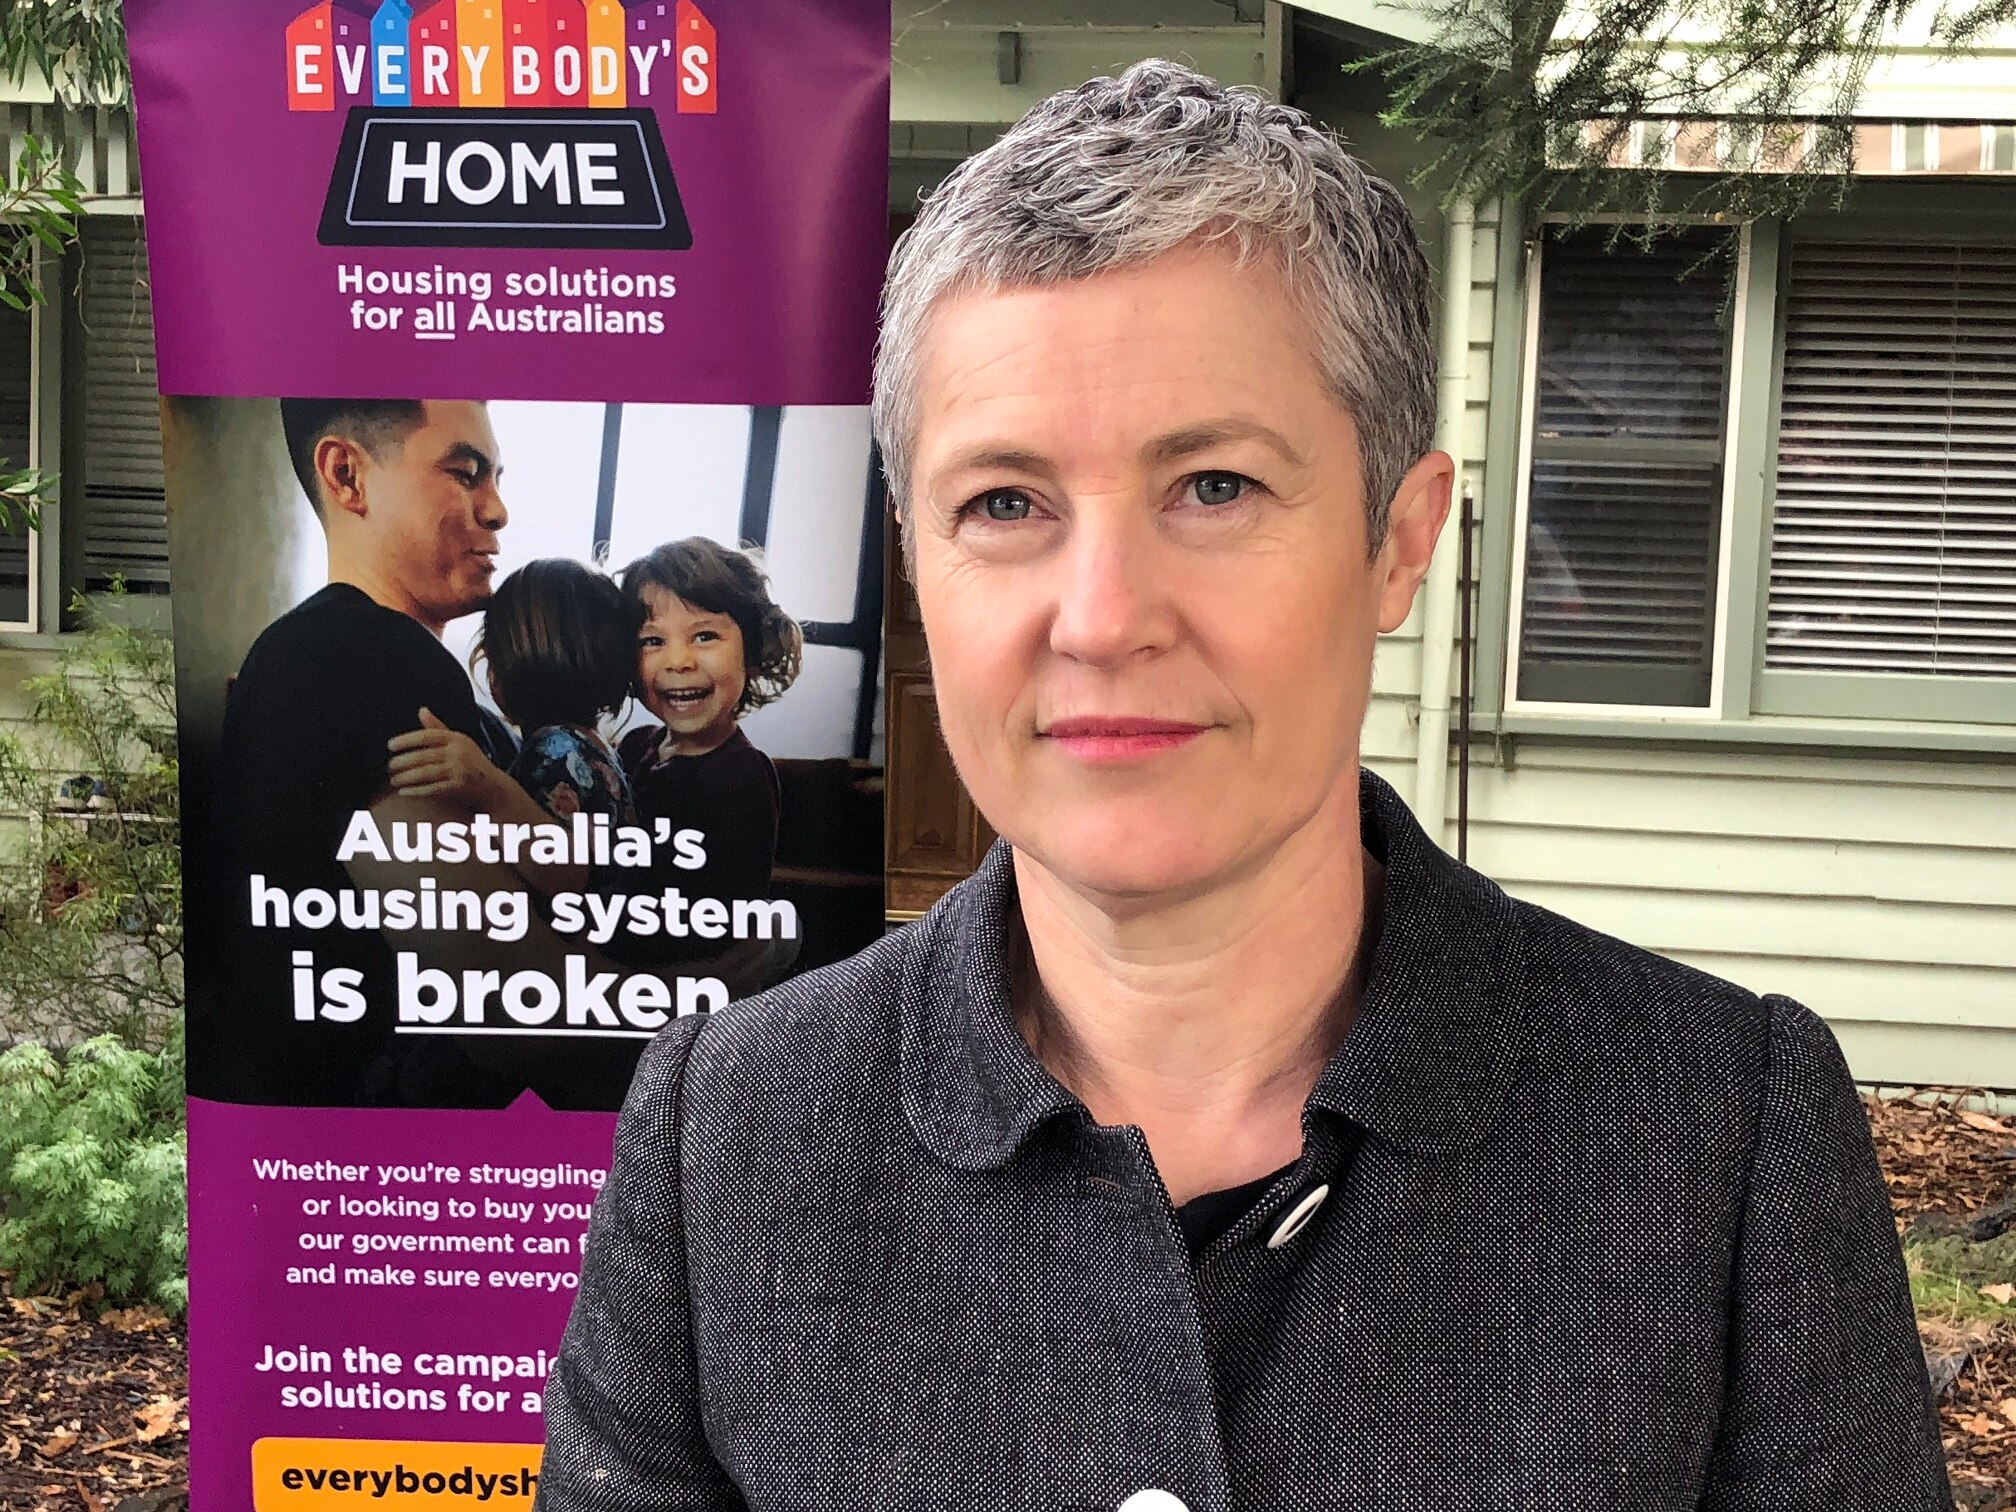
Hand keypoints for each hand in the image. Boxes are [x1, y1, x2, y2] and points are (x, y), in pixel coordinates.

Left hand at [388, 708, 504, 805]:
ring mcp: (459, 770)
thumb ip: (438, 728)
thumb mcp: (459, 741)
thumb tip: (421, 710)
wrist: (493, 786)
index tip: (390, 745)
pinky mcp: (458, 787)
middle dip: (403, 762)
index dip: (407, 740)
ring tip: (393, 780)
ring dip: (406, 777)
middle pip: (424, 756)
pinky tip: (404, 792)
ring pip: (426, 773)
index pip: (428, 735)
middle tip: (388, 767)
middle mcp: (458, 753)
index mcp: (456, 739)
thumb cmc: (471, 761)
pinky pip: (432, 789)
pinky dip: (416, 791)